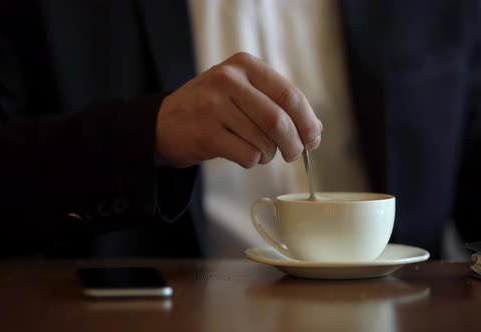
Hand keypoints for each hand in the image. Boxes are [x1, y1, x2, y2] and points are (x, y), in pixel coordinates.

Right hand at [155, 52, 322, 168]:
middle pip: (279, 120)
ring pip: (265, 141)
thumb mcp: (243, 91)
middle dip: (294, 144)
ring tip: (261, 151)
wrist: (165, 123)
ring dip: (270, 154)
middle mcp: (228, 80)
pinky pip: (248, 156)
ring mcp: (214, 106)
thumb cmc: (213, 107)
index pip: (289, 95)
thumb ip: (278, 104)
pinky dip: (253, 161)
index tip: (313, 138)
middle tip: (294, 154)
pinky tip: (243, 154)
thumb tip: (315, 130)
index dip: (307, 121)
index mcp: (244, 65)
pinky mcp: (206, 134)